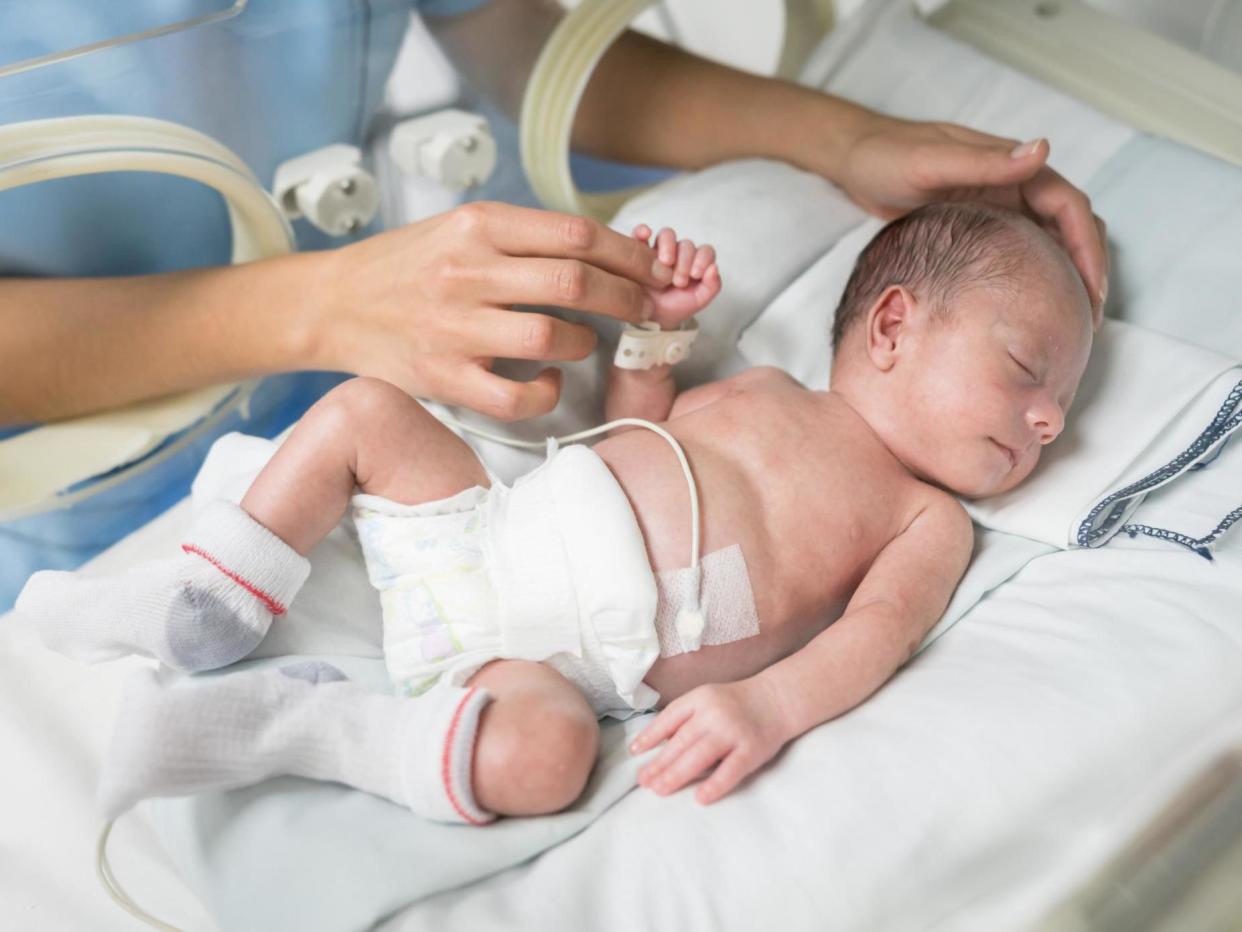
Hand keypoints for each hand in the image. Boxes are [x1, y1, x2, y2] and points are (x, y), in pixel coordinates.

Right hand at [309, 201, 674, 420]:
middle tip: (646, 308)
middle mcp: (467, 272)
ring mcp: (454, 328)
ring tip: (580, 341)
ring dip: (584, 342)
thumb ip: (524, 238)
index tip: (654, 270)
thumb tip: (606, 253)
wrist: (332, 304)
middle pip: (575, 282)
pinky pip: (516, 395)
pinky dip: (546, 390)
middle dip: (627, 298)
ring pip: (552, 336)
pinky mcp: (443, 377)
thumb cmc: (405, 266)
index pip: (576, 235)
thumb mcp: (460, 228)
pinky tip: (548, 380)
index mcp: (477, 225)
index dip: (630, 256)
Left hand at [630, 679, 788, 804]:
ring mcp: (733, 732)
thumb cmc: (735, 703)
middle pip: (681, 741)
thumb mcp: (707, 699)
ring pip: (700, 756)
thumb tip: (656, 743)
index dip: (650, 735)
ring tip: (659, 789)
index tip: (635, 752)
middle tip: (643, 781)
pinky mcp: (751, 750)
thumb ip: (684, 717)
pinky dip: (715, 785)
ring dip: (677, 774)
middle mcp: (714, 714)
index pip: (669, 717)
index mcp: (700, 699)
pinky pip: (731, 770)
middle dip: (659, 763)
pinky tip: (700, 798)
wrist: (777, 699)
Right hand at [631, 224, 721, 328]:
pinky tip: (645, 234)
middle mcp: (679, 253)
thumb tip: (715, 267)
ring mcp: (659, 250)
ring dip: (668, 246)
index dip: (703, 259)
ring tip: (665, 263)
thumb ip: (712, 286)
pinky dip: (642, 231)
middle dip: (684, 261)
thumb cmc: (676, 306)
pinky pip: (640, 234)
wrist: (652, 317)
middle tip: (679, 281)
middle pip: (686, 244)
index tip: (696, 275)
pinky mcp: (640, 251)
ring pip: (667, 235)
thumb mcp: (699, 300)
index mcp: (696, 262)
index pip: (705, 251)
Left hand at [833, 115, 1108, 323]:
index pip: (1069, 205)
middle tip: (1088, 319)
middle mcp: (1014, 184)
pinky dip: (1035, 276)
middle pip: (1070, 226)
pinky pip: (1021, 251)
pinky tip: (1029, 309)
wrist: (857, 162)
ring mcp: (1000, 206)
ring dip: (1065, 276)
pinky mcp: (982, 226)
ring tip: (1068, 322)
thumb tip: (1043, 150)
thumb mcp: (931, 160)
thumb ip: (984, 160)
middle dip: (1086, 268)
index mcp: (1012, 166)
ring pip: (1050, 242)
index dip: (1087, 246)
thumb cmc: (888, 156)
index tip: (1092, 289)